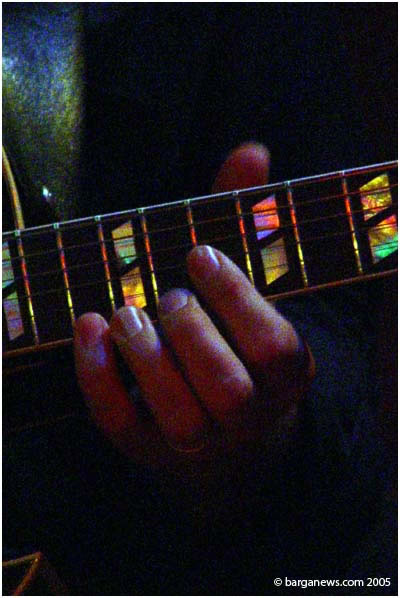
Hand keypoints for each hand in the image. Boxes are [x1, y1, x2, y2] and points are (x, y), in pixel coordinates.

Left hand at [74, 143, 312, 475]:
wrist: (225, 431)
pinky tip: (88, 330)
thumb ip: (245, 223)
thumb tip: (252, 151)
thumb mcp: (246, 288)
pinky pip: (122, 425)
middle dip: (193, 333)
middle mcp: (250, 416)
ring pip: (181, 419)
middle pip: (228, 389)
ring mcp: (201, 442)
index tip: (200, 254)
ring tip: (126, 312)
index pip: (274, 347)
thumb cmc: (234, 340)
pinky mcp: (149, 448)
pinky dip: (98, 377)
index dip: (237, 299)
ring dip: (148, 360)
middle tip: (168, 295)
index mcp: (285, 374)